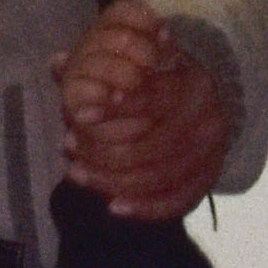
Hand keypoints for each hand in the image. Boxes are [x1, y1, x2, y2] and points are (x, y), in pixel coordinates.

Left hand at [54, 1, 237, 223]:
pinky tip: (112, 205)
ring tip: (75, 173)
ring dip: (112, 180)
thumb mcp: (142, 60)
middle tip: (67, 145)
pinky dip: (143, 207)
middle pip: (152, 146)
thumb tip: (56, 62)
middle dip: (104, 151)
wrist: (205, 105)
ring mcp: (211, 155)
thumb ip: (101, 63)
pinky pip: (175, 201)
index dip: (116, 109)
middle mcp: (208, 122)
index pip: (153, 100)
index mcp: (194, 85)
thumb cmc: (162, 79)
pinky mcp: (207, 181)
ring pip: (158, 177)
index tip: (80, 114)